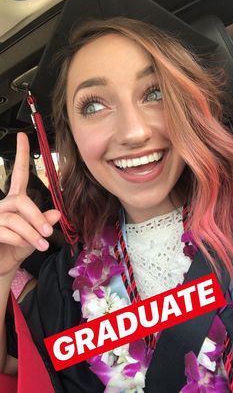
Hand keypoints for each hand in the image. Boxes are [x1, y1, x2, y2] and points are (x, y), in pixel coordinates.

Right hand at [0, 133, 60, 277]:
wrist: (1, 266)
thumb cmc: (17, 248)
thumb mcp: (35, 237)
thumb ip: (43, 225)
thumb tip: (56, 213)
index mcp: (15, 201)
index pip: (18, 174)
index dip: (20, 155)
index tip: (23, 136)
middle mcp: (3, 204)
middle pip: (21, 200)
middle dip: (36, 216)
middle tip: (48, 231)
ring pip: (14, 218)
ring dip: (31, 232)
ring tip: (42, 245)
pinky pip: (5, 230)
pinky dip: (18, 239)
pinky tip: (23, 246)